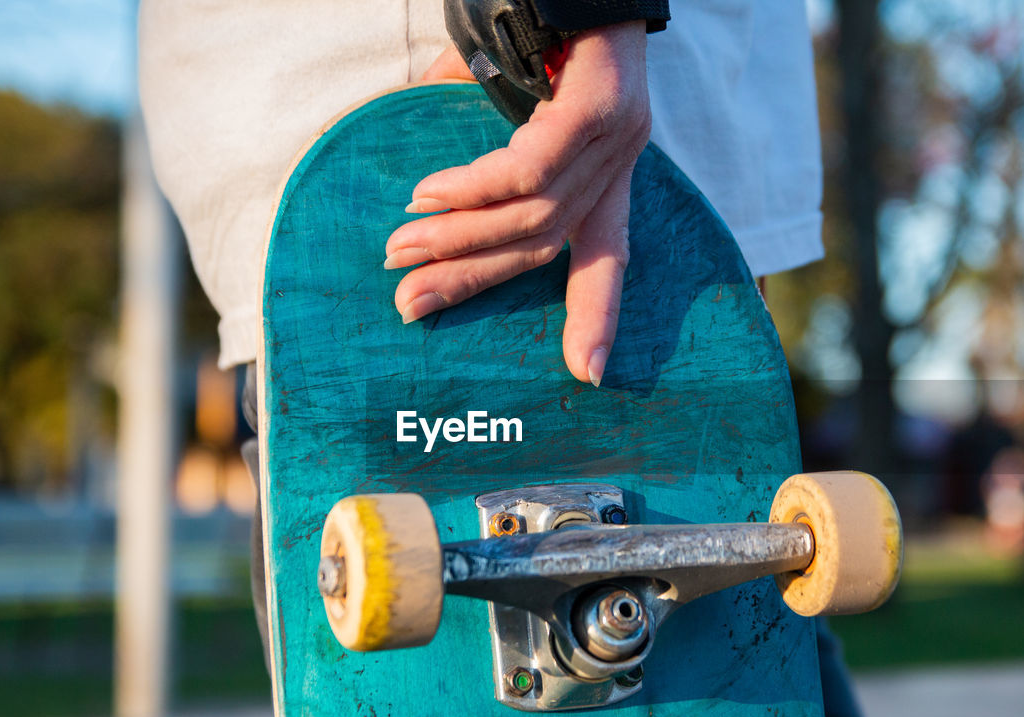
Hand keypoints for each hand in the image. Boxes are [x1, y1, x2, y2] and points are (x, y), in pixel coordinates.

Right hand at [385, 22, 650, 385]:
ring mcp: (618, 134)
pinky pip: (529, 167)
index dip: (597, 314)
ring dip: (458, 236)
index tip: (588, 374)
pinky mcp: (602, 106)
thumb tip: (421, 194)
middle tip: (408, 304)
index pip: (608, 256)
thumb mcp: (498, 91)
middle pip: (547, 245)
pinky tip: (429, 193)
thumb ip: (473, 148)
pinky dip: (474, 188)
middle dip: (474, 280)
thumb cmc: (535, 13)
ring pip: (533, 215)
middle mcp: (621, 160)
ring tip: (401, 245)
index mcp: (608, 169)